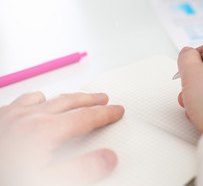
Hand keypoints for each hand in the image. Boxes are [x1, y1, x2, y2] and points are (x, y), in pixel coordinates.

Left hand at [0, 92, 124, 185]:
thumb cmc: (6, 179)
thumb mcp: (46, 183)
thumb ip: (81, 170)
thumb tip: (108, 158)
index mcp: (43, 131)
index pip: (85, 118)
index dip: (105, 114)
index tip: (117, 111)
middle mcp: (28, 117)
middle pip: (68, 102)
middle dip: (90, 99)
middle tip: (103, 98)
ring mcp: (10, 116)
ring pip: (45, 98)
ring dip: (64, 98)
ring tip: (74, 99)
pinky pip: (22, 101)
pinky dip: (36, 100)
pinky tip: (35, 105)